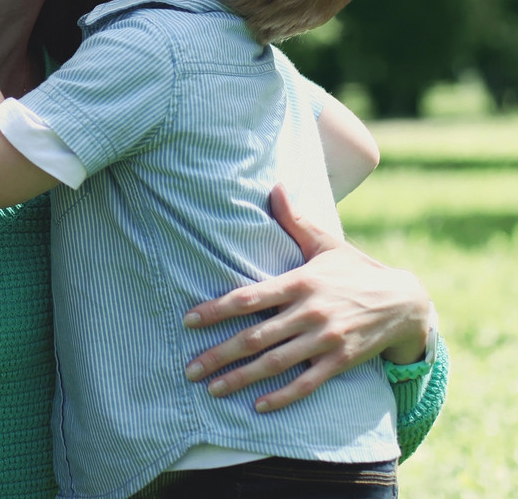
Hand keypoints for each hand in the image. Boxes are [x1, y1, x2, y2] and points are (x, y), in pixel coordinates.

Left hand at [183, 183, 430, 411]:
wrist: (405, 303)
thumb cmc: (355, 269)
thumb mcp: (324, 243)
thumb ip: (294, 219)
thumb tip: (274, 186)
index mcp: (299, 283)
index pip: (249, 298)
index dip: (217, 310)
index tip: (189, 320)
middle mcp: (309, 313)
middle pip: (256, 337)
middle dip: (220, 354)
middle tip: (190, 368)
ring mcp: (325, 340)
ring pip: (276, 364)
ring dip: (242, 379)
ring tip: (212, 389)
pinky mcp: (340, 363)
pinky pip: (307, 384)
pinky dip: (283, 397)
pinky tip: (258, 407)